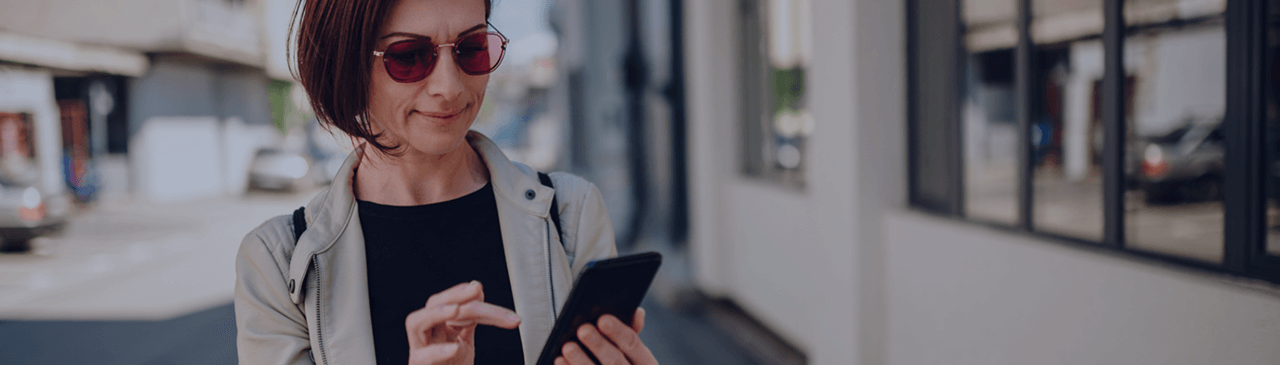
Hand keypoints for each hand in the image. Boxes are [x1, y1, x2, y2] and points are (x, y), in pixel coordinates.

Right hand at [405, 281, 521, 364]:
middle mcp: (425, 336)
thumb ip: (468, 320)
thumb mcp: (463, 342)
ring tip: (456, 309)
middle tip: (476, 290)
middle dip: (454, 295)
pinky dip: (438, 352)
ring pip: (415, 323)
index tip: (478, 288)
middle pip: (431, 305)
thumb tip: (476, 288)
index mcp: (436, 327)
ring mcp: (419, 352)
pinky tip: (454, 348)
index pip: (443, 301)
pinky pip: (423, 358)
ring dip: (437, 313)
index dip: (459, 292)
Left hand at [555, 308, 657, 364]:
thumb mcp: (636, 356)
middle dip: (598, 345)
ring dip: (581, 361)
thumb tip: (636, 312)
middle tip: (583, 330)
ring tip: (568, 348)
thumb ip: (631, 335)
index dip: (618, 331)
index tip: (602, 319)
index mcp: (646, 364)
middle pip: (615, 362)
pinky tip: (561, 362)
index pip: (633, 344)